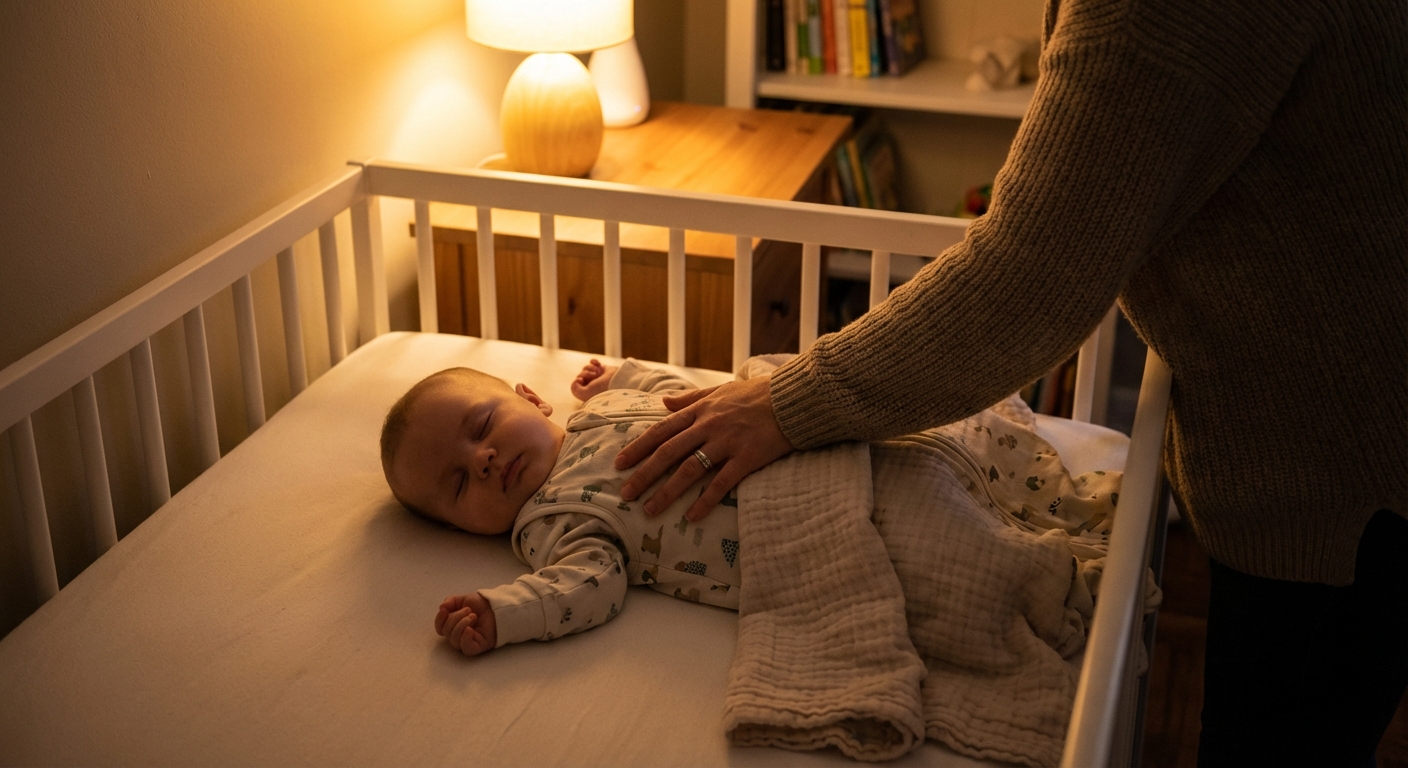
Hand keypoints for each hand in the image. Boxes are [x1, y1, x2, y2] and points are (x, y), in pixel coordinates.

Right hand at [435, 592, 496, 655]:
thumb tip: (442, 608)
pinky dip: (465, 638)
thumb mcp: (463, 599)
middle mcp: (458, 635)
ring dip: (461, 625)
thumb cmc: (480, 605)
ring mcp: (467, 642)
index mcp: (453, 625)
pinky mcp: (477, 648)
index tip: (444, 609)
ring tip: (473, 616)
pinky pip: (465, 649)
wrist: (497, 607)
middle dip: (455, 618)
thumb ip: (450, 601)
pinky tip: (470, 629)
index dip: (439, 620)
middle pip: (447, 633)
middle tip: (469, 610)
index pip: (440, 628)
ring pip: (454, 640)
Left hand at [570, 358, 618, 401]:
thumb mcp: (585, 393)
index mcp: (587, 393)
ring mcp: (598, 378)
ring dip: (590, 368)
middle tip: (594, 376)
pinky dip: (593, 362)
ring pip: (586, 368)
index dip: (578, 380)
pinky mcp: (603, 370)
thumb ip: (574, 389)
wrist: (618, 381)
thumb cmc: (602, 389)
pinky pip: (593, 363)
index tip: (582, 380)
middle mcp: (592, 386)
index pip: (576, 384)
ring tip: (597, 372)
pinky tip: (597, 364)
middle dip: (585, 373)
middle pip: (581, 375)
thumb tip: (577, 379)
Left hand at [614, 375, 792, 521]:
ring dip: (667, 491)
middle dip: (644, 474)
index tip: (620, 463)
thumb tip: (663, 402)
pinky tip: (692, 516)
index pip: (662, 431)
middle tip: (626, 494)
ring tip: (650, 510)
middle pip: (668, 452)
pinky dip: (705, 501)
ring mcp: (727, 443)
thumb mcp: (720, 389)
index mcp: (700, 410)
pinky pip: (721, 483)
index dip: (639, 448)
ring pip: (689, 470)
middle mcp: (708, 426)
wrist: (793, 397)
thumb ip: (690, 399)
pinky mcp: (746, 458)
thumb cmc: (757, 394)